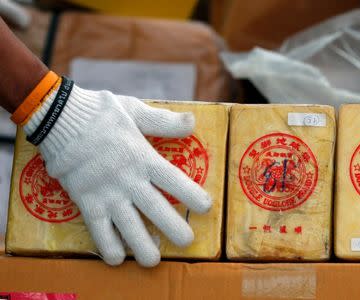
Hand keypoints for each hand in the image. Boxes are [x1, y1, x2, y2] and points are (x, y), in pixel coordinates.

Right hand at [23, 80, 211, 266]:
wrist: (58, 117)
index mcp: (142, 157)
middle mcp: (128, 179)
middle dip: (173, 228)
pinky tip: (117, 259)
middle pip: (155, 208)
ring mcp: (106, 193)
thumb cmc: (100, 113)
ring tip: (153, 261)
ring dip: (142, 245)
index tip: (206, 207)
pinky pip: (98, 229)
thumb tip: (192, 122)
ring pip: (128, 226)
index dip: (191, 195)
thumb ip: (163, 122)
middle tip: (187, 242)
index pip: (173, 180)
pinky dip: (107, 245)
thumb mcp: (135, 110)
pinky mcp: (86, 201)